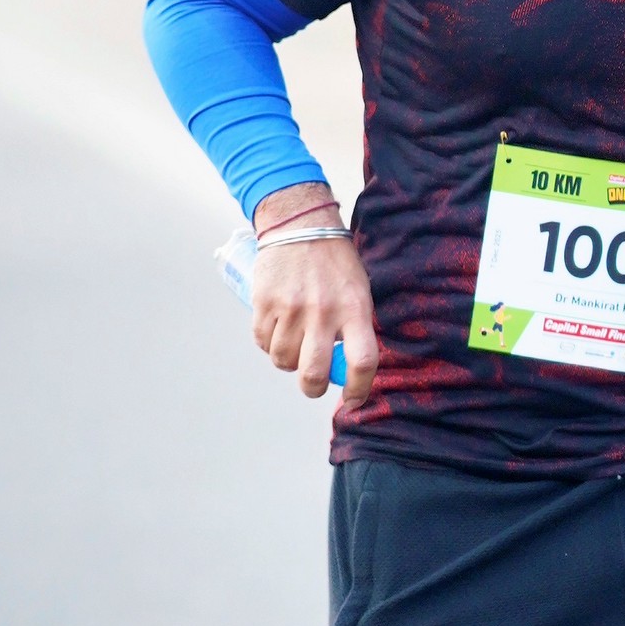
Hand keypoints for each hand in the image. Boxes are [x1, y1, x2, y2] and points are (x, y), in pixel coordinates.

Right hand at [249, 186, 379, 406]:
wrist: (300, 224)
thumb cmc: (335, 262)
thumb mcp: (358, 290)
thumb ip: (355, 327)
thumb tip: (347, 370)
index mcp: (355, 309)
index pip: (362, 362)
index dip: (359, 390)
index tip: (354, 400)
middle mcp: (323, 312)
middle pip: (313, 374)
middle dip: (312, 388)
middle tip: (313, 383)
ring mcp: (291, 309)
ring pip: (283, 361)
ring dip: (288, 361)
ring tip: (294, 343)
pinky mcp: (265, 303)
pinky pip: (262, 342)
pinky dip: (268, 343)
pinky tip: (276, 330)